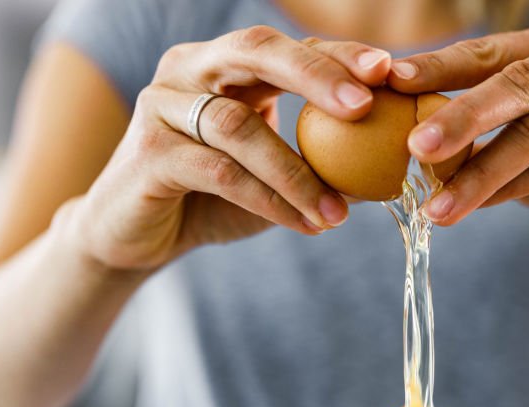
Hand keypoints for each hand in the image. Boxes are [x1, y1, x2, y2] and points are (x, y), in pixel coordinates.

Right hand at [76, 26, 391, 270]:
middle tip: (365, 106)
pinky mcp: (148, 153)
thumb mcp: (274, 175)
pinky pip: (219, 172)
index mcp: (224, 65)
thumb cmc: (212, 199)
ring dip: (297, 173)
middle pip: (255, 53)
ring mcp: (162, 106)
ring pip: (239, 127)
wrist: (136, 237)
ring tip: (339, 214)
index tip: (389, 71)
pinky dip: (268, 199)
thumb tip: (391, 168)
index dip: (337, 55)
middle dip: (316, 76)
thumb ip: (321, 163)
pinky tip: (304, 224)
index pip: (288, 47)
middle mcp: (189, 70)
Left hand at [389, 20, 528, 249]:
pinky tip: (479, 207)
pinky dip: (515, 189)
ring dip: (480, 172)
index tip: (389, 82)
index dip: (439, 67)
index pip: (491, 53)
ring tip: (437, 205)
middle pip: (516, 83)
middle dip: (458, 115)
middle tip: (413, 146)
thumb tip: (414, 149)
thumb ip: (487, 136)